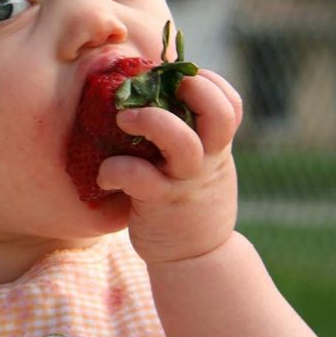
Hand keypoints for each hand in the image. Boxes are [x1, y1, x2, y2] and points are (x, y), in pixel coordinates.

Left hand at [96, 68, 242, 263]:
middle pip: (219, 114)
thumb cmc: (187, 200)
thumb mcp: (200, 165)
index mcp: (216, 146)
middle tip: (158, 85)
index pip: (231, 104)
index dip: (209, 83)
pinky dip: (115, 170)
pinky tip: (105, 175)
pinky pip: (139, 178)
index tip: (180, 78)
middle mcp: (207, 160)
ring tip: (124, 118)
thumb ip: (189, 134)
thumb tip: (151, 92)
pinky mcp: (161, 203)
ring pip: (182, 142)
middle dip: (194, 90)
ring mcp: (186, 181)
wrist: (195, 258)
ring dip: (150, 121)